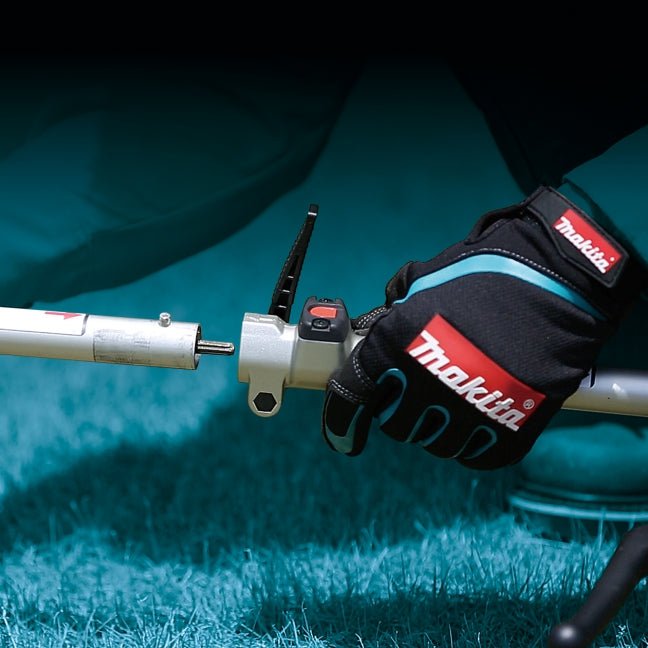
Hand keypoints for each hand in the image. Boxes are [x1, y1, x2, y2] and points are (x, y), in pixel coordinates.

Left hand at [322, 187, 643, 468]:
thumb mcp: (424, 282)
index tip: (343, 434)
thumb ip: (391, 314)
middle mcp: (425, 383)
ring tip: (455, 397)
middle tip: (415, 392)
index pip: (353, 394)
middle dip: (398, 411)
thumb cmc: (484, 274)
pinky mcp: (509, 429)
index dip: (341, 419)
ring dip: (436, 426)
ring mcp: (468, 410)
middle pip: (394, 425)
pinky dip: (470, 441)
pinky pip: (474, 456)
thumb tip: (369, 332)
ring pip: (433, 444)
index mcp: (396, 344)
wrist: (555, 280)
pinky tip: (479, 415)